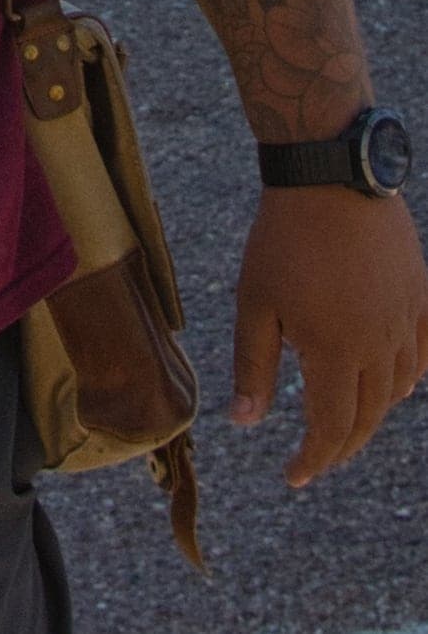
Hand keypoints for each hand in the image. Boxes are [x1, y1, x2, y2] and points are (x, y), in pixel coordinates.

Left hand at [230, 185, 427, 486]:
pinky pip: (422, 355)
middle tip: (317, 458)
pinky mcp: (420, 298)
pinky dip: (409, 379)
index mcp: (335, 354)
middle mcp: (379, 348)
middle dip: (340, 445)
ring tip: (346, 423)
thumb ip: (252, 365)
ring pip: (398, 390)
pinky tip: (396, 385)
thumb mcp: (254, 301)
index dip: (314, 459)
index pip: (330, 428)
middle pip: (367, 417)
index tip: (294, 477)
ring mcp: (406, 323)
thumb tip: (246, 422)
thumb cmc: (282, 238)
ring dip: (373, 414)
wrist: (332, 178)